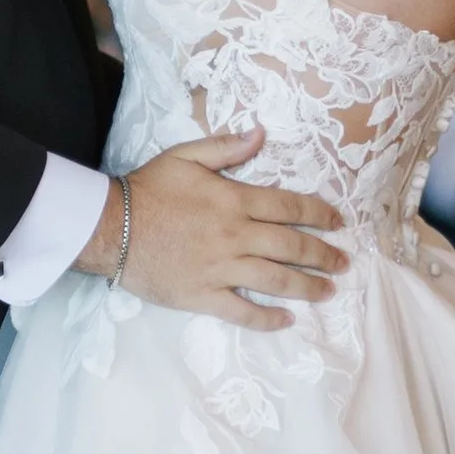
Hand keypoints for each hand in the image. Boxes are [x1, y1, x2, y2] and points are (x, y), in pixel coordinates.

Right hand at [79, 130, 347, 332]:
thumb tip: (260, 133)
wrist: (109, 227)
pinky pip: (242, 311)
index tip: (338, 222)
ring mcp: (221, 268)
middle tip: (344, 262)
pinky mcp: (203, 295)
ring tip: (328, 292)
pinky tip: (286, 321)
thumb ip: (226, 147)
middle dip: (323, 255)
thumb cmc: (147, 189)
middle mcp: (236, 236)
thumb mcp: (185, 156)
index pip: (290, 207)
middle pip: (292, 246)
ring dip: (308, 287)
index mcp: (235, 200)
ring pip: (276, 281)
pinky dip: (267, 319)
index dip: (319, 214)